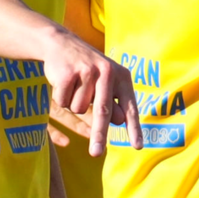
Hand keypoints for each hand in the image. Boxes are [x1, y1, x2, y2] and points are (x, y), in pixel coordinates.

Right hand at [43, 31, 141, 155]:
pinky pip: (63, 101)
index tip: (137, 146)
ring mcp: (86, 72)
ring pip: (79, 108)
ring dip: (73, 102)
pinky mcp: (67, 73)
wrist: (60, 43)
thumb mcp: (105, 83)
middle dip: (99, 135)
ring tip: (74, 85)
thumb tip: (120, 121)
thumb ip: (113, 101)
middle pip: (102, 112)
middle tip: (96, 154)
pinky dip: (60, 96)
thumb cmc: (86, 69)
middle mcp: (107, 72)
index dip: (133, 128)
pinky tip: (62, 81)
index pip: (129, 107)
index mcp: (121, 76)